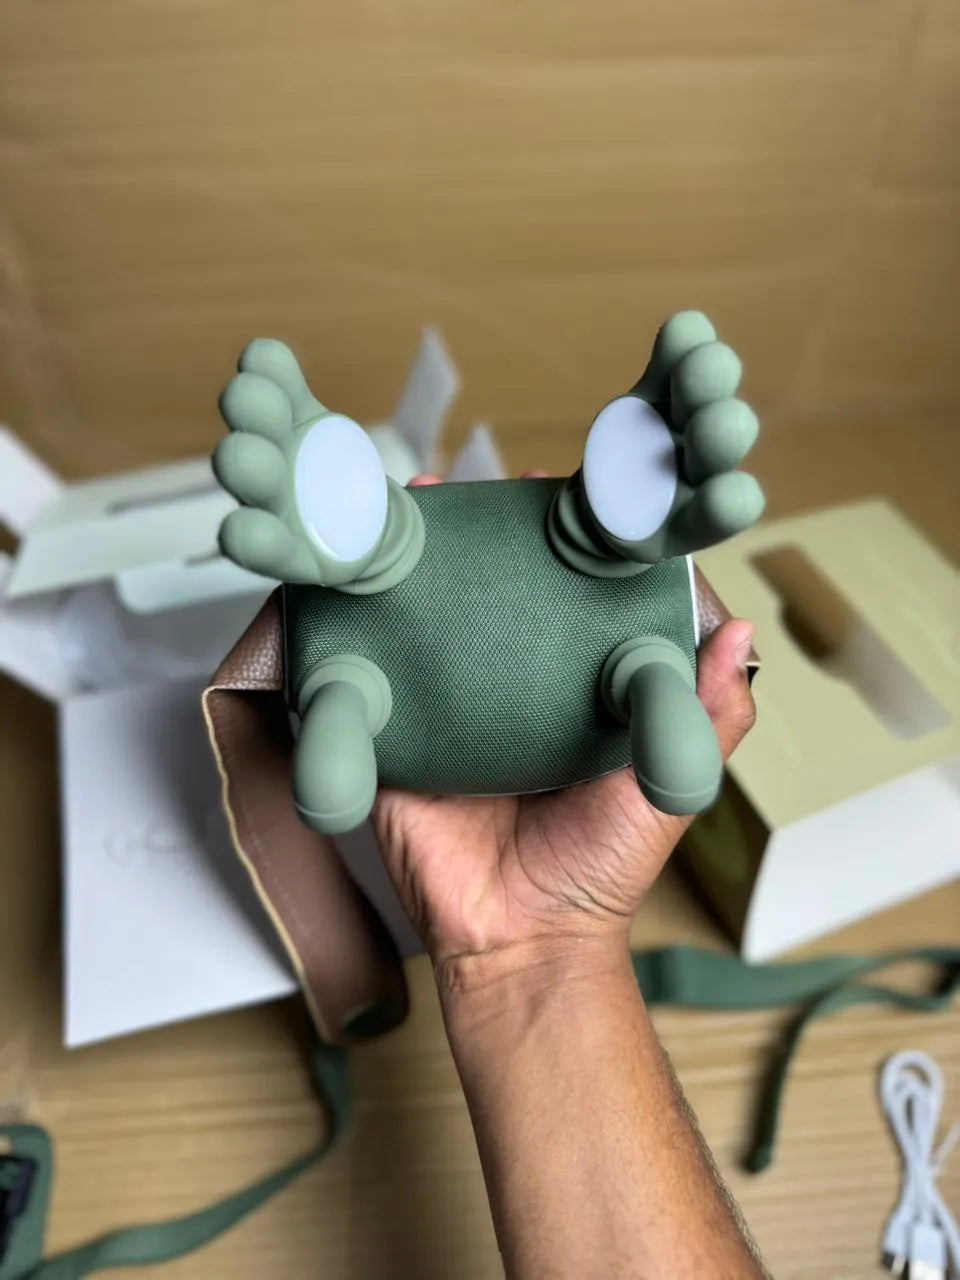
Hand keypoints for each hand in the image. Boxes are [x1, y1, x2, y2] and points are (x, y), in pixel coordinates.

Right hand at [372, 474, 756, 982]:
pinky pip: (367, 678)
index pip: (566, 603)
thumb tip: (738, 628)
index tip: (563, 493)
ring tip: (414, 508)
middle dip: (482, 539)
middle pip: (492, 601)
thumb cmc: (600, 867)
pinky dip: (355, 629)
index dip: (564, 548)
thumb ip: (707, 716)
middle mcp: (507, 694)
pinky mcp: (394, 738)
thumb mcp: (669, 784)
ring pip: (428, 624)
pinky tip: (351, 579)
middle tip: (479, 490)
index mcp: (568, 694)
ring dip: (418, 564)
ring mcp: (447, 713)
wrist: (520, 939)